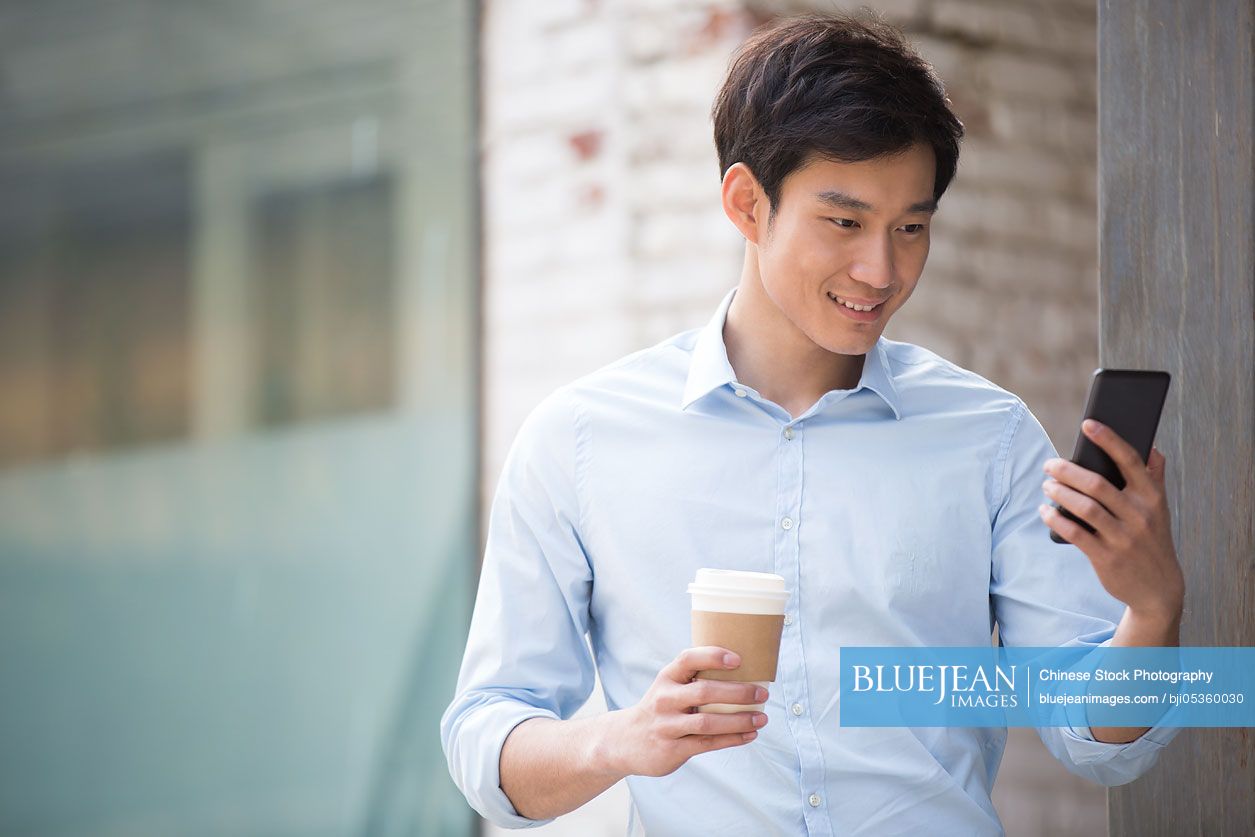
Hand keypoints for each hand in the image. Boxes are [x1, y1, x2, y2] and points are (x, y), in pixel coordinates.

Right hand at [596, 646, 768, 777]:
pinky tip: (750, 734)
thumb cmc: (660, 708)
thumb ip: (695, 679)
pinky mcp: (672, 749)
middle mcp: (664, 699)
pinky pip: (707, 743)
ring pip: (708, 722)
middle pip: (704, 692)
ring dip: (740, 720)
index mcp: (666, 677)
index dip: (713, 656)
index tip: (738, 659)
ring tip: (762, 718)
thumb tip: (744, 670)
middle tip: (763, 692)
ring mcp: (667, 725)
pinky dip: (732, 738)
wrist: (625, 741)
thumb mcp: (669, 686)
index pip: (688, 659)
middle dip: (738, 692)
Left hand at [1039, 419, 1183, 620]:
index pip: (1130, 461)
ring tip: (1046, 486)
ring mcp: (1123, 537)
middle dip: (1068, 470)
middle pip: (1097, 484)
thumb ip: (1154, 478)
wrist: (1159, 590)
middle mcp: (1139, 515)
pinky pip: (1075, 533)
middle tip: (1049, 465)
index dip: (1108, 440)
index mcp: (1152, 497)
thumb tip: (1151, 447)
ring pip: (1084, 508)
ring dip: (1059, 493)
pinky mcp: (1106, 557)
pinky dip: (1056, 520)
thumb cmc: (1153, 540)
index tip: (1088, 424)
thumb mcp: (1160, 510)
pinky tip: (1045, 512)